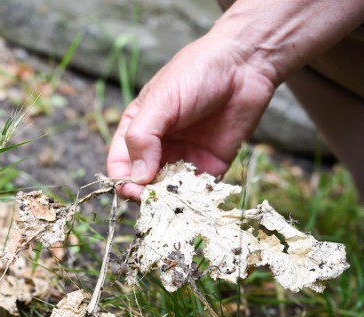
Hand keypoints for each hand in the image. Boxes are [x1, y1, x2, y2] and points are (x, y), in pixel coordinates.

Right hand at [106, 0, 363, 199]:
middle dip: (145, 195)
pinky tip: (196, 202)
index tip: (131, 188)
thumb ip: (142, 138)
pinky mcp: (211, 168)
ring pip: (169, 193)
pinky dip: (195, 202)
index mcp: (138, 129)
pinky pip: (198, 194)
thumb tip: (136, 177)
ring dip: (170, 203)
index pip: (120, 164)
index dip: (122, 179)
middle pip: (143, 183)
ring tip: (176, 204)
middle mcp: (158, 148)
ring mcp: (184, 159)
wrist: (244, 65)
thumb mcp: (159, 102)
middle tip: (154, 199)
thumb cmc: (195, 73)